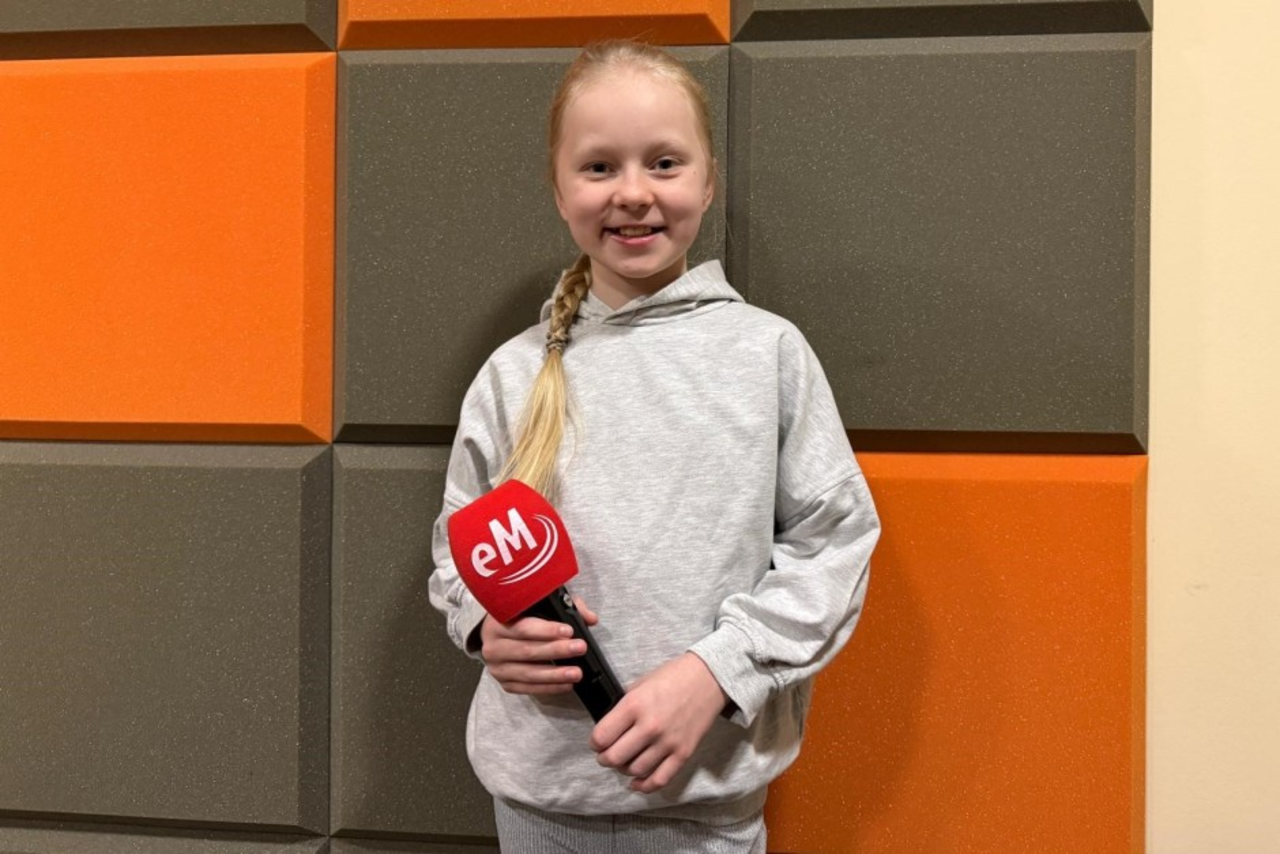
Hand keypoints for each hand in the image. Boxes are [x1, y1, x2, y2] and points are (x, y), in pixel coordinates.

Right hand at [480, 597, 599, 695]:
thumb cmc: (521, 617)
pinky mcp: (505, 683)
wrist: (497, 636)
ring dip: (555, 674)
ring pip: (528, 673)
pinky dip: (549, 687)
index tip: (569, 630)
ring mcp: (497, 668)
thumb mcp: (538, 604)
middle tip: (580, 648)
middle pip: (527, 651)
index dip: (547, 630)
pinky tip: (566, 684)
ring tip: (576, 672)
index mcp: (498, 622)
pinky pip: (528, 688)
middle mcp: (493, 646)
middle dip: (556, 650)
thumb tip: (590, 618)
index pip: (523, 627)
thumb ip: (566, 606)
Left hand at [590, 652, 728, 792]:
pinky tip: (636, 782)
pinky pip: (660, 780)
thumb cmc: (674, 677)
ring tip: (623, 762)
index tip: (597, 742)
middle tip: (605, 755)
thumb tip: (609, 728)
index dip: (595, 742)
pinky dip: (644, 786)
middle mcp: (650, 726)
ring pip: (635, 770)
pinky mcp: (683, 753)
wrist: (708, 678)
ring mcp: (668, 742)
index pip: (601, 737)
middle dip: (605, 758)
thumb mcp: (640, 684)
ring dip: (623, 770)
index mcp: (635, 705)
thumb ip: (623, 707)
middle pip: (614, 758)